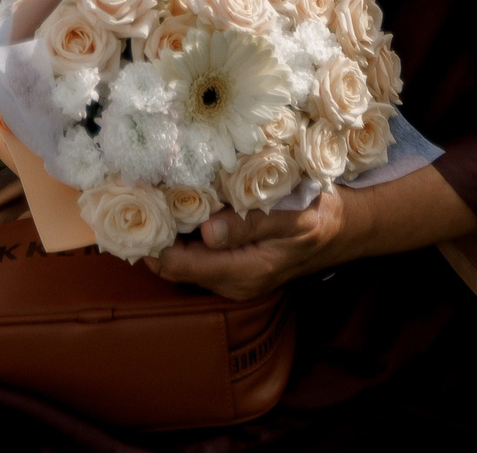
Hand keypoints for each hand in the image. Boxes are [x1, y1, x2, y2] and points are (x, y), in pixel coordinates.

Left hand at [146, 186, 352, 300]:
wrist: (344, 231)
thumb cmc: (320, 220)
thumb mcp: (292, 219)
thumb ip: (249, 227)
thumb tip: (206, 232)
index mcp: (242, 273)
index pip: (177, 265)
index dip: (151, 239)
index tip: (135, 204)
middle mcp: (231, 282)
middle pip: (171, 266)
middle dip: (151, 235)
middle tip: (131, 194)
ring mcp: (231, 276)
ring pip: (181, 260)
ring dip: (164, 233)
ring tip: (145, 196)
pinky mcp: (233, 266)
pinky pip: (195, 254)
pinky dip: (180, 233)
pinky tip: (174, 206)